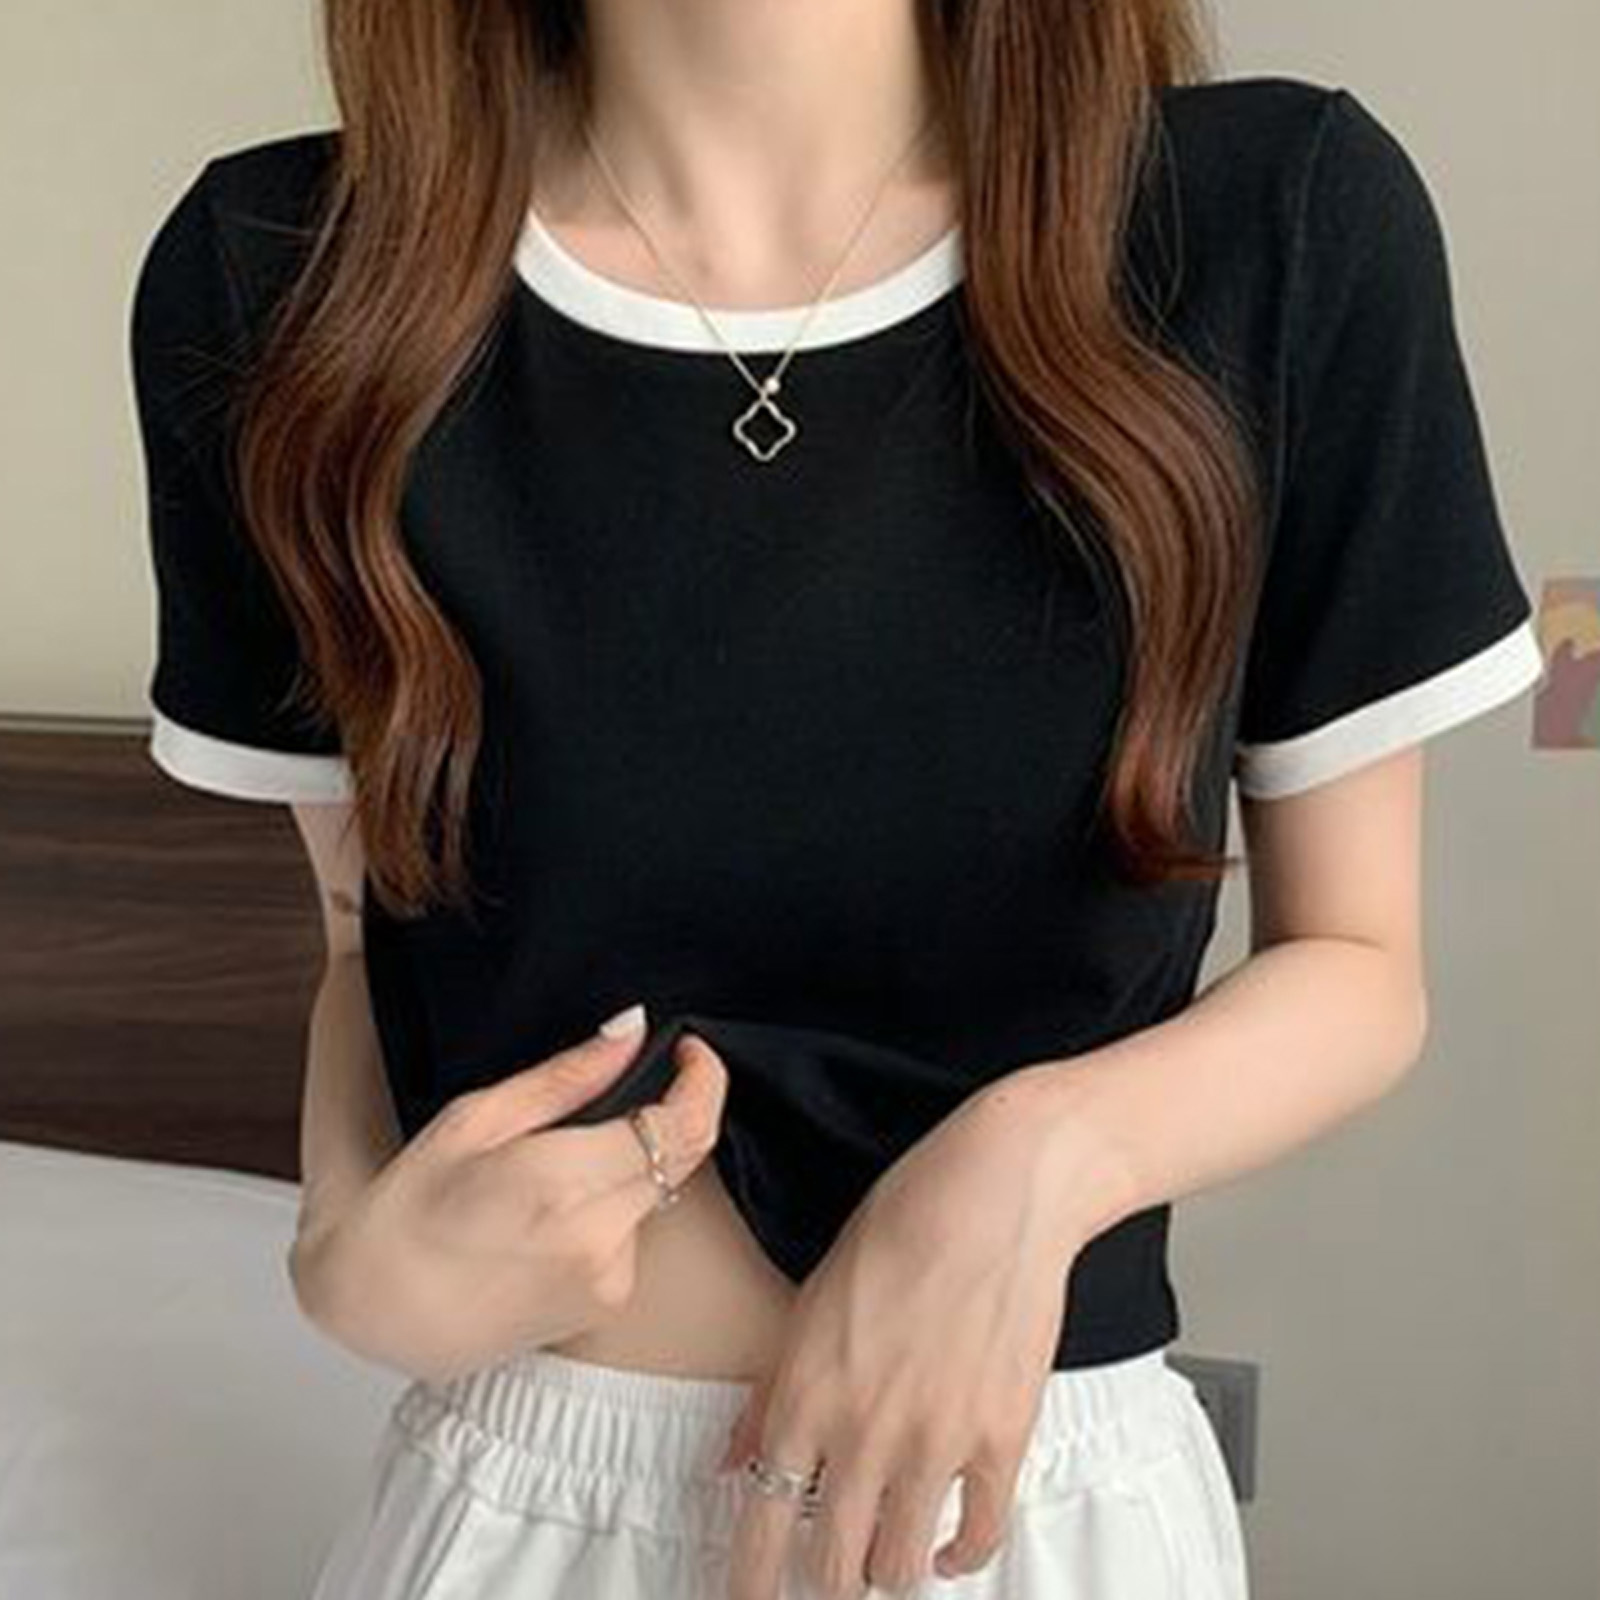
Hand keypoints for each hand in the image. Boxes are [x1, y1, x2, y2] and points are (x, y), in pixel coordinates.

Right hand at [288, 1013, 727, 1382]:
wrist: (377, 1313)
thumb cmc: (408, 1212)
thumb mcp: (474, 1120)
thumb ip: (565, 1077)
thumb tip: (631, 1030)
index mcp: (561, 1182)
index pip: (680, 1125)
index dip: (703, 1080)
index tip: (690, 1051)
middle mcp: (597, 1238)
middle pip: (684, 1158)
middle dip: (673, 1113)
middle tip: (629, 1088)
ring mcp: (607, 1279)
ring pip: (657, 1193)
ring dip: (628, 1167)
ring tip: (551, 1172)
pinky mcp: (606, 1304)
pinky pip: (635, 1234)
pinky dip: (609, 1211)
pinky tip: (549, 1219)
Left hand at [717, 1076, 1087, 1599]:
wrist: (995, 1191)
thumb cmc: (902, 1224)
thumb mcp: (811, 1300)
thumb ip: (771, 1393)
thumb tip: (737, 1460)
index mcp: (804, 1394)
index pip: (762, 1523)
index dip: (749, 1582)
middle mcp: (862, 1431)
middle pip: (831, 1567)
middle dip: (824, 1586)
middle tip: (826, 1581)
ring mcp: (935, 1442)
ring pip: (899, 1567)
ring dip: (889, 1571)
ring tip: (884, 1557)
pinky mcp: (1001, 1439)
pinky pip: (979, 1536)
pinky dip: (961, 1555)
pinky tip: (947, 1546)